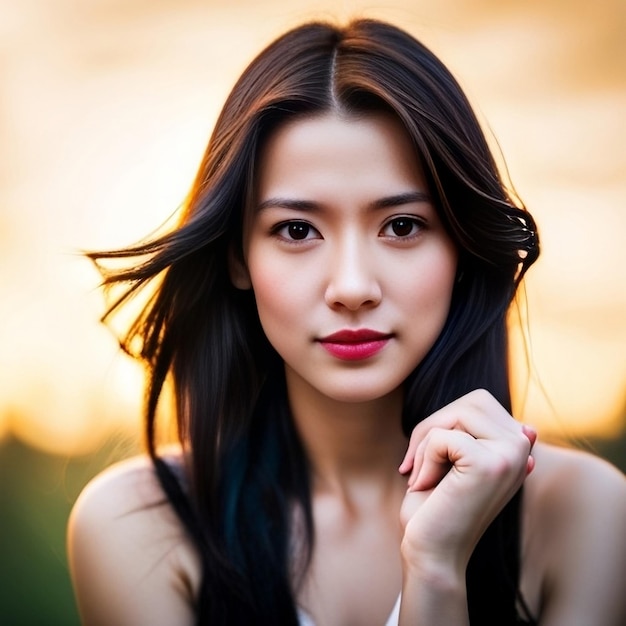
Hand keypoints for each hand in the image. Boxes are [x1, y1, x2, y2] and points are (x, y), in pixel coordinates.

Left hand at [398, 389, 535, 573]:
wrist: (432, 552)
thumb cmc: (436, 505)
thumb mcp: (457, 460)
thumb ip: (478, 435)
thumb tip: (531, 428)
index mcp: (518, 447)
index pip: (478, 402)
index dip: (443, 424)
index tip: (433, 461)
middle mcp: (523, 449)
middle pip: (469, 402)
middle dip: (434, 427)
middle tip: (420, 466)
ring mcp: (511, 455)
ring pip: (456, 414)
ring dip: (427, 444)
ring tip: (427, 477)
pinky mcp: (490, 464)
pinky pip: (441, 437)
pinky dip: (425, 460)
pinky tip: (429, 487)